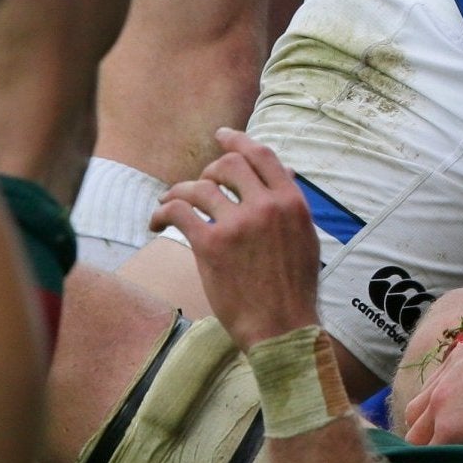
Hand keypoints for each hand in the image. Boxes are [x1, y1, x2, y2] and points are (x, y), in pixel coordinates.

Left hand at [151, 128, 319, 349]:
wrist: (282, 326)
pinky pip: (179, 212)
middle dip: (209, 170)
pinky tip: (157, 223)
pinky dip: (162, 212)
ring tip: (170, 203)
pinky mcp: (211, 245)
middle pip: (228, 165)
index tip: (222, 136)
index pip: (263, 156)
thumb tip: (285, 173)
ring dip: (179, 191)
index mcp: (293, 202)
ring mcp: (238, 224)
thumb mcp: (305, 239)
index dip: (239, 141)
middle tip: (199, 184)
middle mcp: (267, 206)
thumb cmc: (294, 288)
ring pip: (199, 187)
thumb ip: (291, 206)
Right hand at [399, 328, 462, 445]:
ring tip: (444, 424)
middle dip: (425, 446)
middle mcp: (438, 401)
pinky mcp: (456, 354)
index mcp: (449, 429)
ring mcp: (444, 374)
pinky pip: (433, 380)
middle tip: (444, 450)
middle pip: (413, 434)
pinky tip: (456, 397)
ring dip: (425, 419)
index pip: (423, 459)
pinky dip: (436, 393)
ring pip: (417, 406)